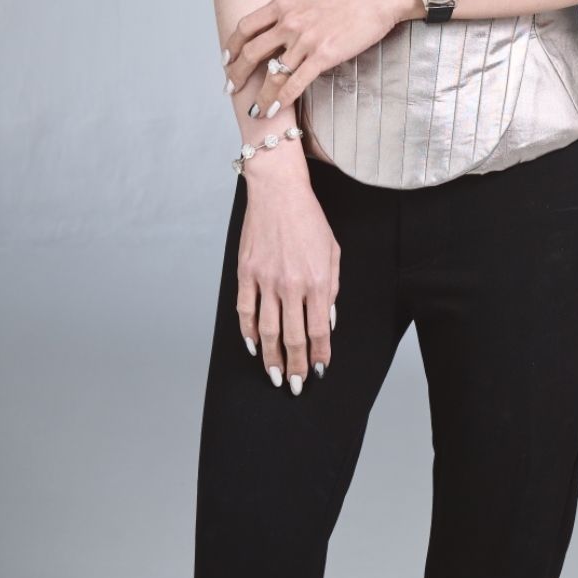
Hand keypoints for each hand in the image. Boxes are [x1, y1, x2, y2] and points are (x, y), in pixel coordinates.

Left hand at [222, 0, 414, 122]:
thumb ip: (292, 5)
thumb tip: (282, 17)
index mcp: (284, 3)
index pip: (246, 26)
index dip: (232, 46)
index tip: (227, 58)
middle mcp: (289, 22)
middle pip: (252, 52)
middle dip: (237, 74)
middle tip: (230, 88)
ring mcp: (305, 40)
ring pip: (272, 74)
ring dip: (260, 96)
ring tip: (254, 109)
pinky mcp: (323, 56)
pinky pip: (296, 83)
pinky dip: (282, 100)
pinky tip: (274, 110)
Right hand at [237, 173, 339, 394]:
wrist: (279, 191)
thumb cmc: (309, 219)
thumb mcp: (332, 251)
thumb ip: (331, 288)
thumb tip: (326, 322)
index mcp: (317, 281)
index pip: (318, 331)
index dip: (318, 356)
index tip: (318, 371)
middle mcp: (291, 285)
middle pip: (293, 338)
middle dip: (295, 367)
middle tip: (294, 386)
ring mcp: (266, 280)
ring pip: (267, 331)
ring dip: (271, 358)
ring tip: (275, 376)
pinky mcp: (246, 273)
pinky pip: (244, 312)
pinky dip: (247, 333)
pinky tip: (253, 347)